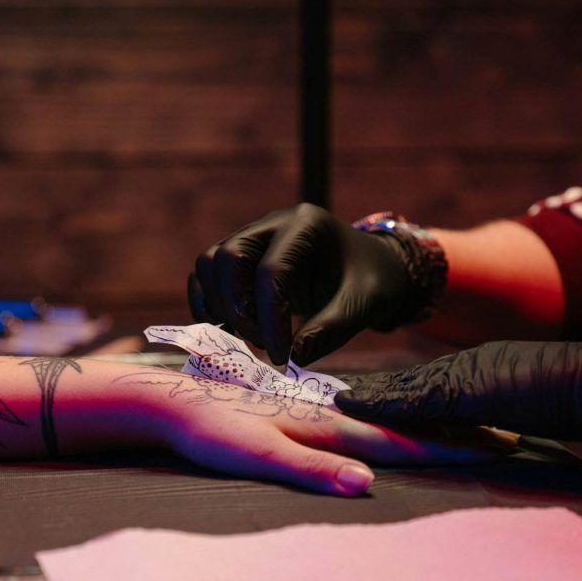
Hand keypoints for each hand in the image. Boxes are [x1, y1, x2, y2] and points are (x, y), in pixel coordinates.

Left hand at [127, 369, 492, 495]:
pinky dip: (387, 420)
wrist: (167, 397)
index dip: (448, 447)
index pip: (400, 441)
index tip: (496, 443)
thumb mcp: (253, 455)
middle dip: (452, 432)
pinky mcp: (296, 407)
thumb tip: (367, 483)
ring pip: (383, 418)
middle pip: (403, 426)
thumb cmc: (206, 430)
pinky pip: (357, 415)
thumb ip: (308, 469)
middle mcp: (327, 412)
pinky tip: (389, 423)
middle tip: (500, 434)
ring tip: (460, 428)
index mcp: (325, 424)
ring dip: (425, 425)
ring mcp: (313, 407)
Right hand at [188, 203, 414, 365]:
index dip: (270, 317)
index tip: (282, 354)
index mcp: (308, 224)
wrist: (372, 270)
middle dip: (238, 308)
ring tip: (252, 337)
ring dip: (221, 305)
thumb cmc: (374, 281)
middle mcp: (273, 223)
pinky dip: (210, 303)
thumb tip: (294, 357)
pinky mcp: (242, 258)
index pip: (272, 269)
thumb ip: (332, 328)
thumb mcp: (365, 304)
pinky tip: (230, 331)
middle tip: (264, 344)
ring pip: (210, 263)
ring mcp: (253, 237)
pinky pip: (207, 275)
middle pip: (228, 256)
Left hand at [335, 340, 581, 449]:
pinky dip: (381, 402)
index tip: (357, 399)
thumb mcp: (533, 408)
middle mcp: (463, 369)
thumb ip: (503, 419)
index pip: (425, 386)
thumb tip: (494, 440)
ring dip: (364, 397)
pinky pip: (414, 398)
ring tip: (325, 401)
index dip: (390, 394)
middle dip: (366, 392)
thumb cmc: (577, 397)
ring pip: (402, 388)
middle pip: (405, 384)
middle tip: (323, 396)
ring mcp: (463, 376)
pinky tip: (351, 406)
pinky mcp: (467, 389)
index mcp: (477, 374)